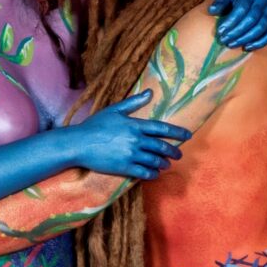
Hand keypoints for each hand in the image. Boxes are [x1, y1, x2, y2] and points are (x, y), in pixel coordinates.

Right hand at [62, 91, 190, 179]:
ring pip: (155, 161)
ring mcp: (131, 155)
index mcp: (135, 125)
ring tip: (167, 165)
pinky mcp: (124, 167)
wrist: (79, 143)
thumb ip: (134, 102)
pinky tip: (155, 174)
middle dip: (173, 151)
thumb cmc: (95, 125)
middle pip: (161, 147)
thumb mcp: (115, 110)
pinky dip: (152, 174)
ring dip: (164, 163)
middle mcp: (136, 140)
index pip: (162, 128)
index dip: (177, 132)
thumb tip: (150, 92)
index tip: (187, 136)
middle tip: (178, 154)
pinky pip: (144, 173)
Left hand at [209, 0, 266, 49]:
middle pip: (252, 20)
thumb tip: (211, 11)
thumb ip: (221, 1)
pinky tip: (247, 47)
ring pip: (261, 27)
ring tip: (232, 44)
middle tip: (224, 40)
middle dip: (237, 32)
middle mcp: (263, 1)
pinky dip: (259, 42)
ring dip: (246, 38)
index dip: (231, 21)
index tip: (220, 31)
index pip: (242, 8)